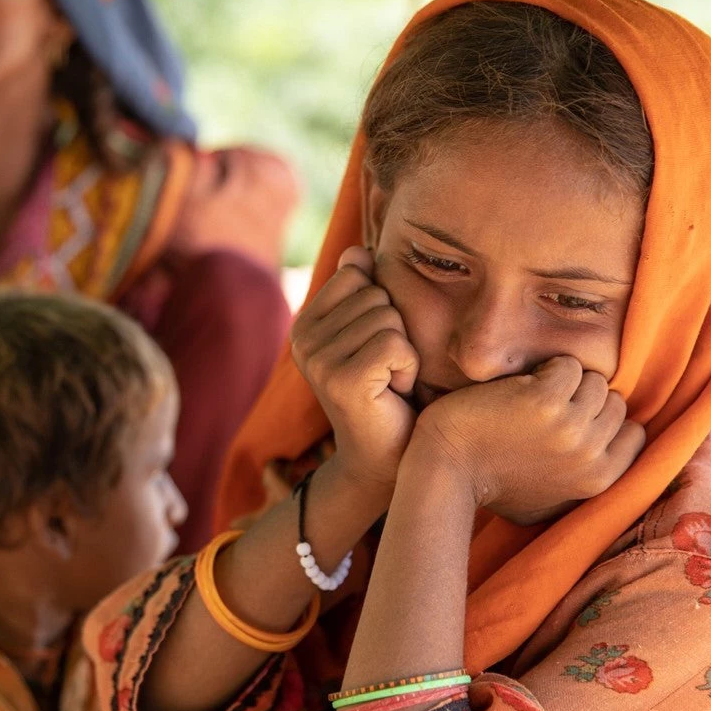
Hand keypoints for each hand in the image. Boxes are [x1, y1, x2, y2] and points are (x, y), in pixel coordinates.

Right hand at [290, 246, 417, 498]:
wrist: (384, 459)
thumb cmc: (386, 392)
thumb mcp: (370, 334)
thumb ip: (360, 291)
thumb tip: (357, 252)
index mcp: (304, 322)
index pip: (356, 274)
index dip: (381, 306)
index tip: (373, 346)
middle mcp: (302, 338)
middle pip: (376, 295)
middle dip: (395, 330)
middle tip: (382, 370)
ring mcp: (318, 360)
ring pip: (388, 318)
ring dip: (403, 352)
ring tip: (386, 382)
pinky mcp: (342, 380)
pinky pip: (396, 344)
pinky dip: (408, 369)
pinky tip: (393, 393)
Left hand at [402, 356, 645, 524]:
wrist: (447, 470)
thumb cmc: (492, 483)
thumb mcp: (551, 501)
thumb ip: (586, 478)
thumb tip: (619, 453)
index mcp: (600, 481)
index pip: (633, 434)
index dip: (603, 421)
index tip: (572, 422)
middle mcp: (591, 455)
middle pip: (614, 402)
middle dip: (582, 398)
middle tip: (545, 408)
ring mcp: (570, 427)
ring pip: (593, 380)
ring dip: (563, 380)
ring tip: (531, 397)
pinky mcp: (544, 401)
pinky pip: (566, 365)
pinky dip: (544, 369)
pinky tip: (519, 387)